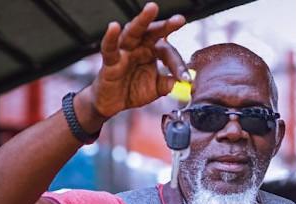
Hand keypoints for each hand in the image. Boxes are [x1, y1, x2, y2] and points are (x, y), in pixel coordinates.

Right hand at [80, 2, 188, 124]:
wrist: (113, 103)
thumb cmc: (133, 90)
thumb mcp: (156, 89)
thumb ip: (168, 84)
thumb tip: (182, 82)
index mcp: (152, 52)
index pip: (168, 52)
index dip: (178, 65)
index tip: (186, 79)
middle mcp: (139, 47)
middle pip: (152, 32)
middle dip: (166, 26)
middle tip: (180, 19)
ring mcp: (124, 52)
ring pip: (132, 33)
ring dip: (142, 21)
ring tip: (152, 8)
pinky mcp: (110, 61)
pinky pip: (109, 48)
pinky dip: (110, 37)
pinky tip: (114, 26)